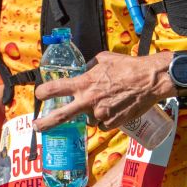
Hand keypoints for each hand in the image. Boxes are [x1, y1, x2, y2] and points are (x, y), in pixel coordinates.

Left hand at [33, 50, 169, 131]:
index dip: (44, 92)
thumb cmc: (128, 66)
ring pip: (89, 118)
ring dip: (92, 113)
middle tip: (37, 126)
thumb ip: (90, 68)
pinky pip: (103, 123)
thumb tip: (84, 72)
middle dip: (46, 122)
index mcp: (84, 83)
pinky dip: (106, 118)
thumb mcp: (103, 59)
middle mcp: (89, 100)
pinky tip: (116, 108)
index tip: (40, 95)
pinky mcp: (112, 123)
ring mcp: (100, 114)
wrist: (150, 80)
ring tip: (107, 102)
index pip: (56, 88)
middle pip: (61, 116)